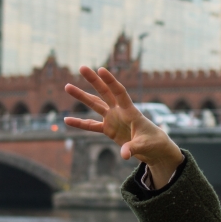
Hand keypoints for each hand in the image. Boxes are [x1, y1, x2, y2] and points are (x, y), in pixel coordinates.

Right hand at [64, 66, 184, 187]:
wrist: (153, 148)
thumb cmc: (153, 142)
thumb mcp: (145, 145)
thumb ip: (133, 148)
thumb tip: (124, 154)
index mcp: (130, 111)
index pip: (120, 92)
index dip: (111, 81)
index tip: (101, 70)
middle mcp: (120, 111)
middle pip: (105, 92)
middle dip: (93, 80)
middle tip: (82, 67)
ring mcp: (113, 118)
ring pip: (95, 104)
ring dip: (82, 96)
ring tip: (67, 86)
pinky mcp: (108, 129)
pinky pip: (91, 125)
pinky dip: (80, 123)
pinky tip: (67, 120)